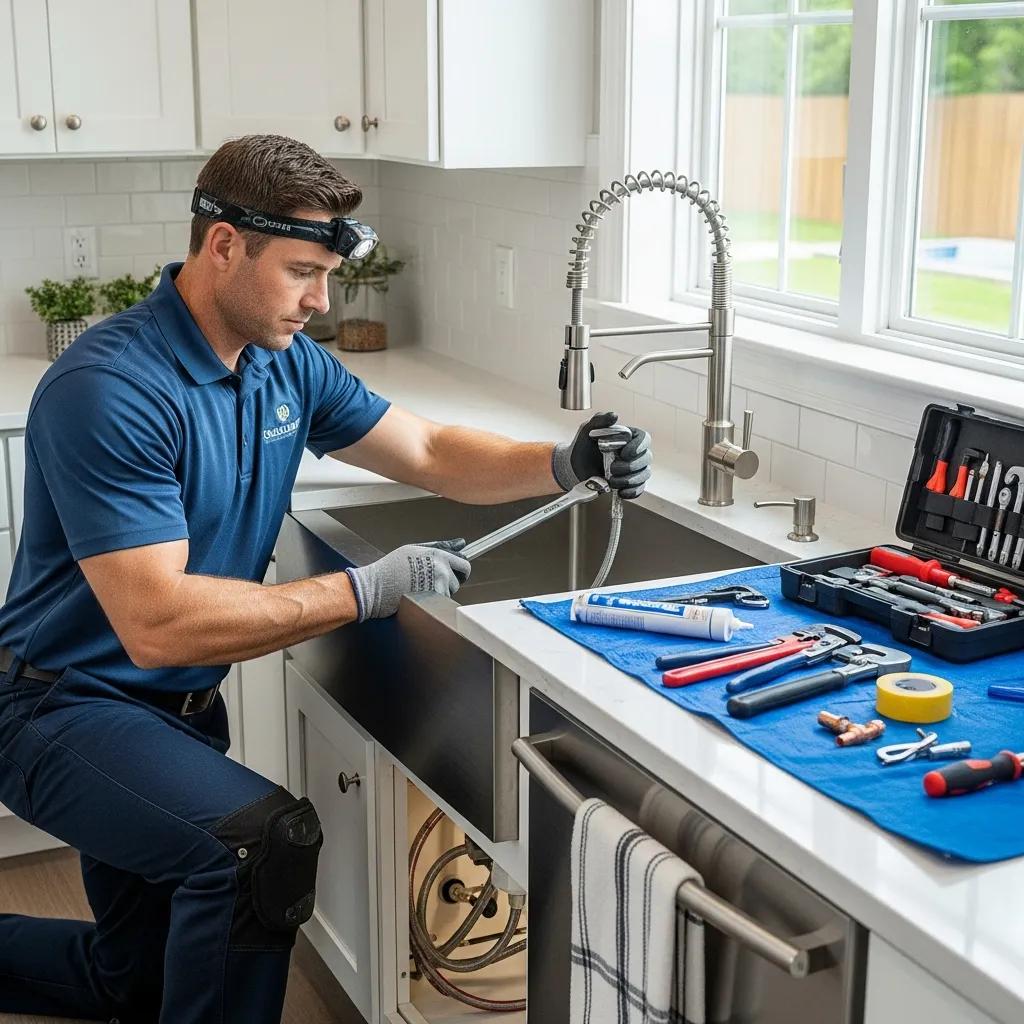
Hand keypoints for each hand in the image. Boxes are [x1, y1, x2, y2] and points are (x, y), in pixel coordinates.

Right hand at [345, 539, 470, 620]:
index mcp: (438, 554)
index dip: (460, 570)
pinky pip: (441, 603)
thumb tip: (461, 543)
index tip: (456, 573)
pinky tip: (419, 597)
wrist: (375, 587)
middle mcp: (441, 569)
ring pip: (450, 593)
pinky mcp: (432, 600)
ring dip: (440, 593)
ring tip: (421, 589)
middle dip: (450, 582)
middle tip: (432, 582)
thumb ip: (440, 546)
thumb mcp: (414, 549)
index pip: (464, 563)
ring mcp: (438, 586)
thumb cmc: (390, 568)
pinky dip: (434, 603)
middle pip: (459, 580)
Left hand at [552, 412, 652, 498]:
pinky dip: (632, 492)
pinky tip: (621, 491)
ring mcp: (634, 469)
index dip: (639, 446)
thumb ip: (600, 420)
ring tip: (611, 480)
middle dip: (631, 466)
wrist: (574, 467)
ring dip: (629, 480)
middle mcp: (634, 452)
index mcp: (629, 437)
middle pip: (647, 458)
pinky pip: (639, 489)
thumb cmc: (583, 446)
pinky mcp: (630, 483)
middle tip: (613, 468)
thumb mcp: (587, 429)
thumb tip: (614, 416)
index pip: (644, 439)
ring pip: (644, 475)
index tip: (625, 453)